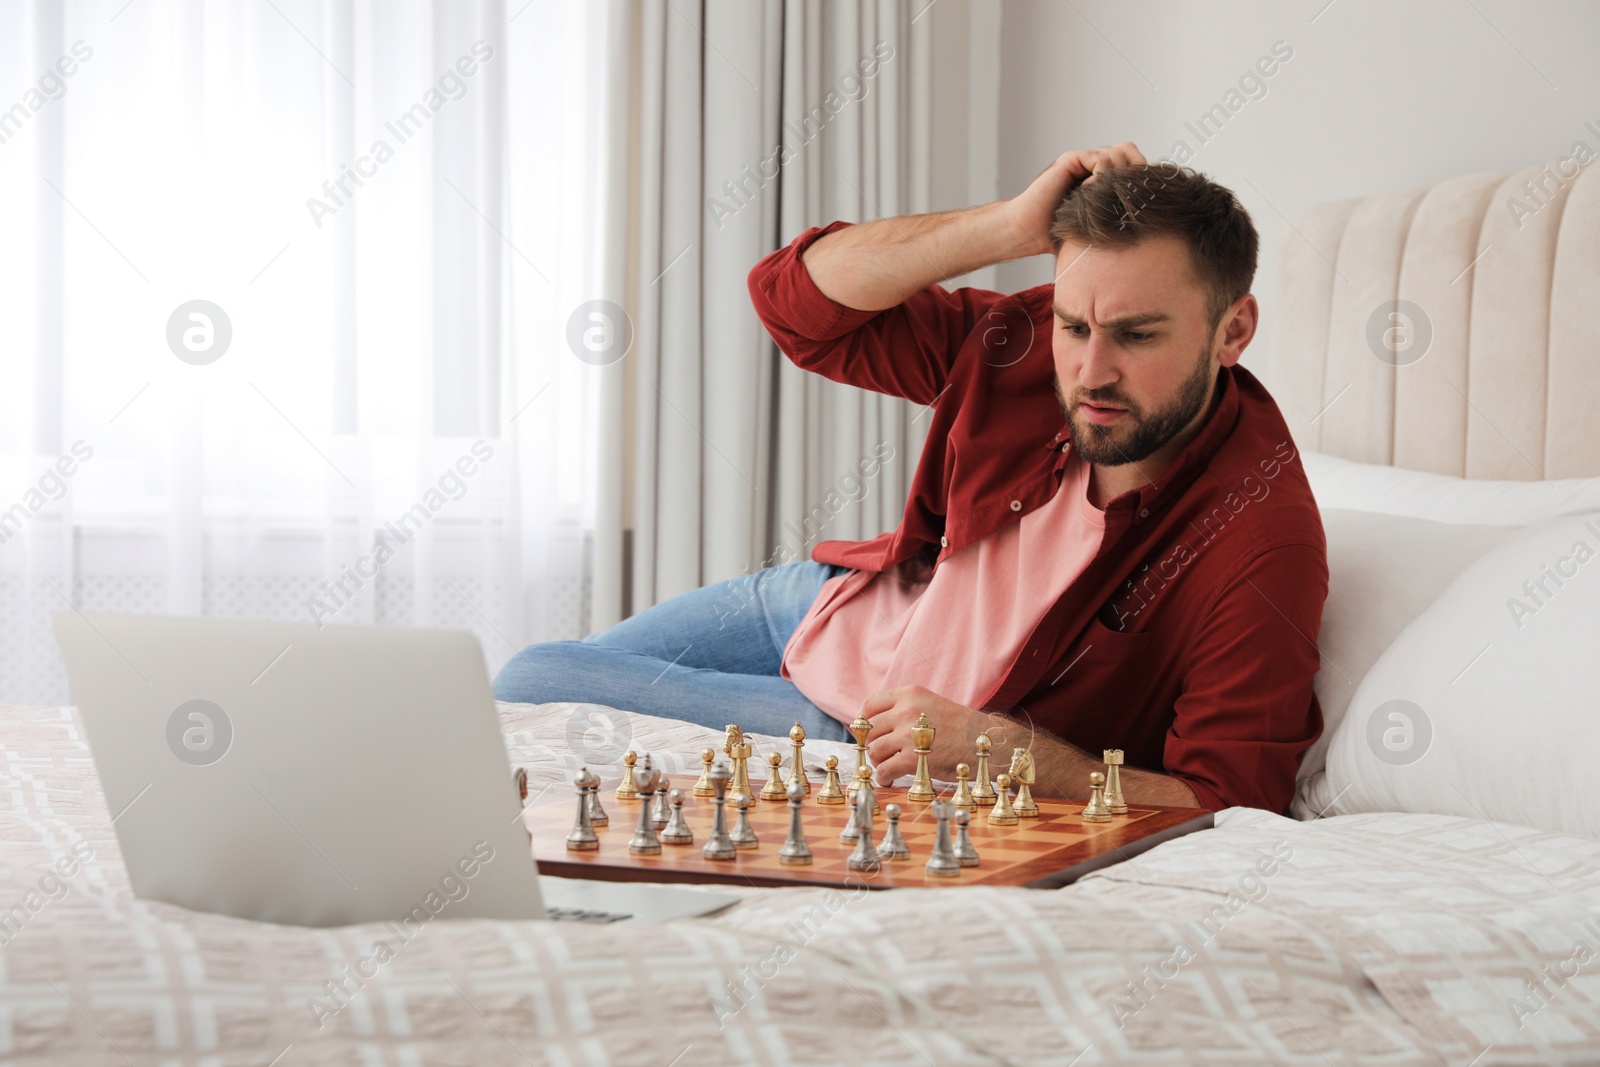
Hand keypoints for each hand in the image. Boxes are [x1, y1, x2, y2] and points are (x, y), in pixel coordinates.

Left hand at [858, 685, 994, 785]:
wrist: (985, 742)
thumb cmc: (959, 726)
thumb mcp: (930, 703)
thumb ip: (903, 709)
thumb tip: (872, 724)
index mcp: (910, 694)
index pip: (869, 704)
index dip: (863, 720)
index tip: (867, 732)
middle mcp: (906, 711)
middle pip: (869, 730)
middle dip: (873, 743)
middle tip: (882, 753)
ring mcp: (908, 735)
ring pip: (874, 750)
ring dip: (879, 761)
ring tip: (889, 766)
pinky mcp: (912, 759)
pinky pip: (883, 769)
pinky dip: (883, 777)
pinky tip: (890, 778)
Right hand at [1001, 142, 1147, 256]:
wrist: (1030, 230)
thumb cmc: (1059, 233)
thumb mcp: (1099, 225)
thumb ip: (1119, 215)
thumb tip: (1152, 218)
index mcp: (1101, 179)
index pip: (1133, 161)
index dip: (1142, 173)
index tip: (1145, 196)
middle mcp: (1092, 166)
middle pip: (1129, 152)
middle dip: (1134, 172)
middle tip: (1129, 196)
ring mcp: (1082, 162)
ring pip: (1117, 154)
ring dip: (1117, 177)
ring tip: (1106, 198)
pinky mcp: (1071, 161)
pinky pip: (1100, 158)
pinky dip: (1102, 175)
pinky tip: (1092, 192)